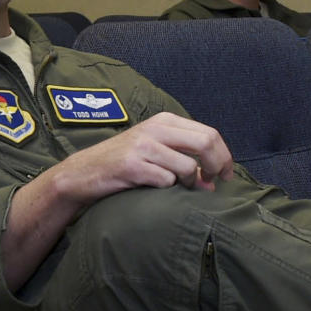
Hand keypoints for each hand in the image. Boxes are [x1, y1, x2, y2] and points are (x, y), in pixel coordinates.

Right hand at [1, 113, 234, 290]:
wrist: (84, 173)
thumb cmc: (124, 163)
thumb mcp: (155, 148)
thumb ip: (184, 156)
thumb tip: (213, 179)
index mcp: (164, 120)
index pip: (209, 133)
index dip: (224, 156)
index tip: (226, 175)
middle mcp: (155, 129)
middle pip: (205, 143)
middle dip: (217, 166)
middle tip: (214, 184)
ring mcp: (143, 146)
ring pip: (187, 167)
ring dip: (189, 184)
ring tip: (177, 188)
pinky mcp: (132, 165)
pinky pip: (166, 181)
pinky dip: (166, 190)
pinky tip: (153, 189)